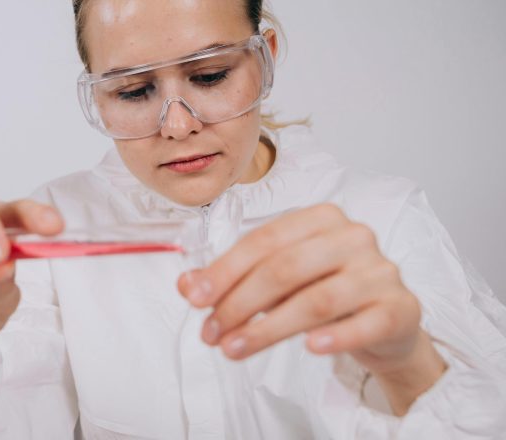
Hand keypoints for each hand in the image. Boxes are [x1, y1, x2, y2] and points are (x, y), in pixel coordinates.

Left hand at [177, 204, 445, 413]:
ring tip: (235, 349)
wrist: (385, 322)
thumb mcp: (276, 282)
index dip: (225, 271)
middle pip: (284, 268)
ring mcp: (380, 271)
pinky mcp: (400, 307)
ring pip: (317, 299)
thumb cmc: (325, 291)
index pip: (263, 241)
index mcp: (319, 218)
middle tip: (212, 333)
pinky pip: (366, 322)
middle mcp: (353, 236)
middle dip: (239, 303)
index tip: (196, 299)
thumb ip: (232, 280)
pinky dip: (336, 335)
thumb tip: (188, 284)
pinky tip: (310, 348)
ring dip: (269, 328)